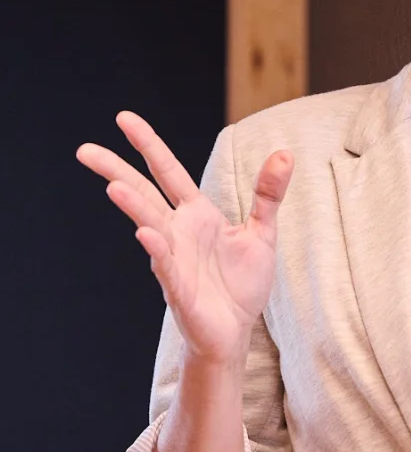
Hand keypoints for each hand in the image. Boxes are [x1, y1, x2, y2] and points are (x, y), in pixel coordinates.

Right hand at [77, 112, 292, 366]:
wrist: (235, 332)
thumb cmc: (241, 284)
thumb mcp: (263, 232)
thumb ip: (269, 194)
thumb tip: (285, 152)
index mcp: (197, 215)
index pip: (168, 172)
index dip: (149, 145)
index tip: (124, 119)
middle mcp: (179, 232)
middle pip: (144, 193)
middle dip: (116, 170)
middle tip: (85, 149)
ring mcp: (174, 259)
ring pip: (149, 226)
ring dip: (133, 207)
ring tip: (113, 185)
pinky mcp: (179, 289)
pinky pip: (166, 266)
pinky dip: (157, 250)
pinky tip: (146, 235)